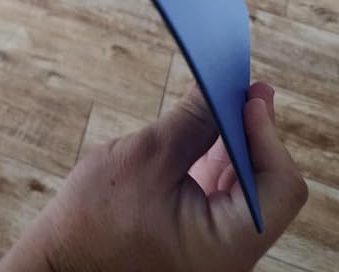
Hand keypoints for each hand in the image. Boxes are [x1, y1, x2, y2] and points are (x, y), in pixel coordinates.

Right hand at [0, 82, 307, 271]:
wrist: (59, 261)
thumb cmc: (95, 221)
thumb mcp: (147, 158)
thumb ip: (193, 120)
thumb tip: (223, 87)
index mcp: (228, 247)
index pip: (278, 188)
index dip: (268, 137)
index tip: (250, 97)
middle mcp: (231, 251)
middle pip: (265, 183)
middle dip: (253, 130)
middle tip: (245, 84)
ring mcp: (214, 244)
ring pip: (244, 183)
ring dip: (236, 138)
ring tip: (227, 95)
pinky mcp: (195, 232)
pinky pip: (220, 189)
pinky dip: (216, 154)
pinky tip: (208, 123)